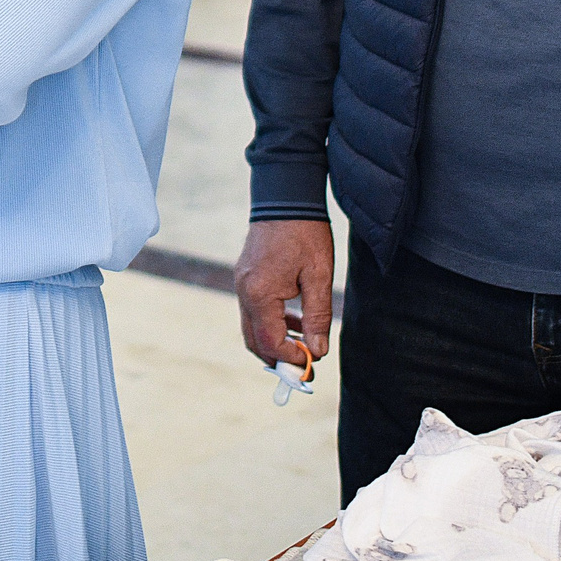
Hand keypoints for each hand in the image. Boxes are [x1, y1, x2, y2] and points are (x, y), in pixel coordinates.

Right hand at [236, 219, 334, 364]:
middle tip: (305, 364)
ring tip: (304, 344)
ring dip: (275, 341)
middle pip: (254, 340)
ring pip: (251, 327)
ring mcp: (241, 283)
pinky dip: (271, 323)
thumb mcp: (319, 276)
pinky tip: (295, 321)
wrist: (285, 196)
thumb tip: (318, 350)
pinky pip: (253, 310)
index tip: (312, 362)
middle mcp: (244, 291)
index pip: (270, 342)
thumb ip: (317, 316)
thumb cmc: (305, 233)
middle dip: (278, 357)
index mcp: (260, 293)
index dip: (291, 358)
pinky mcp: (245, 277)